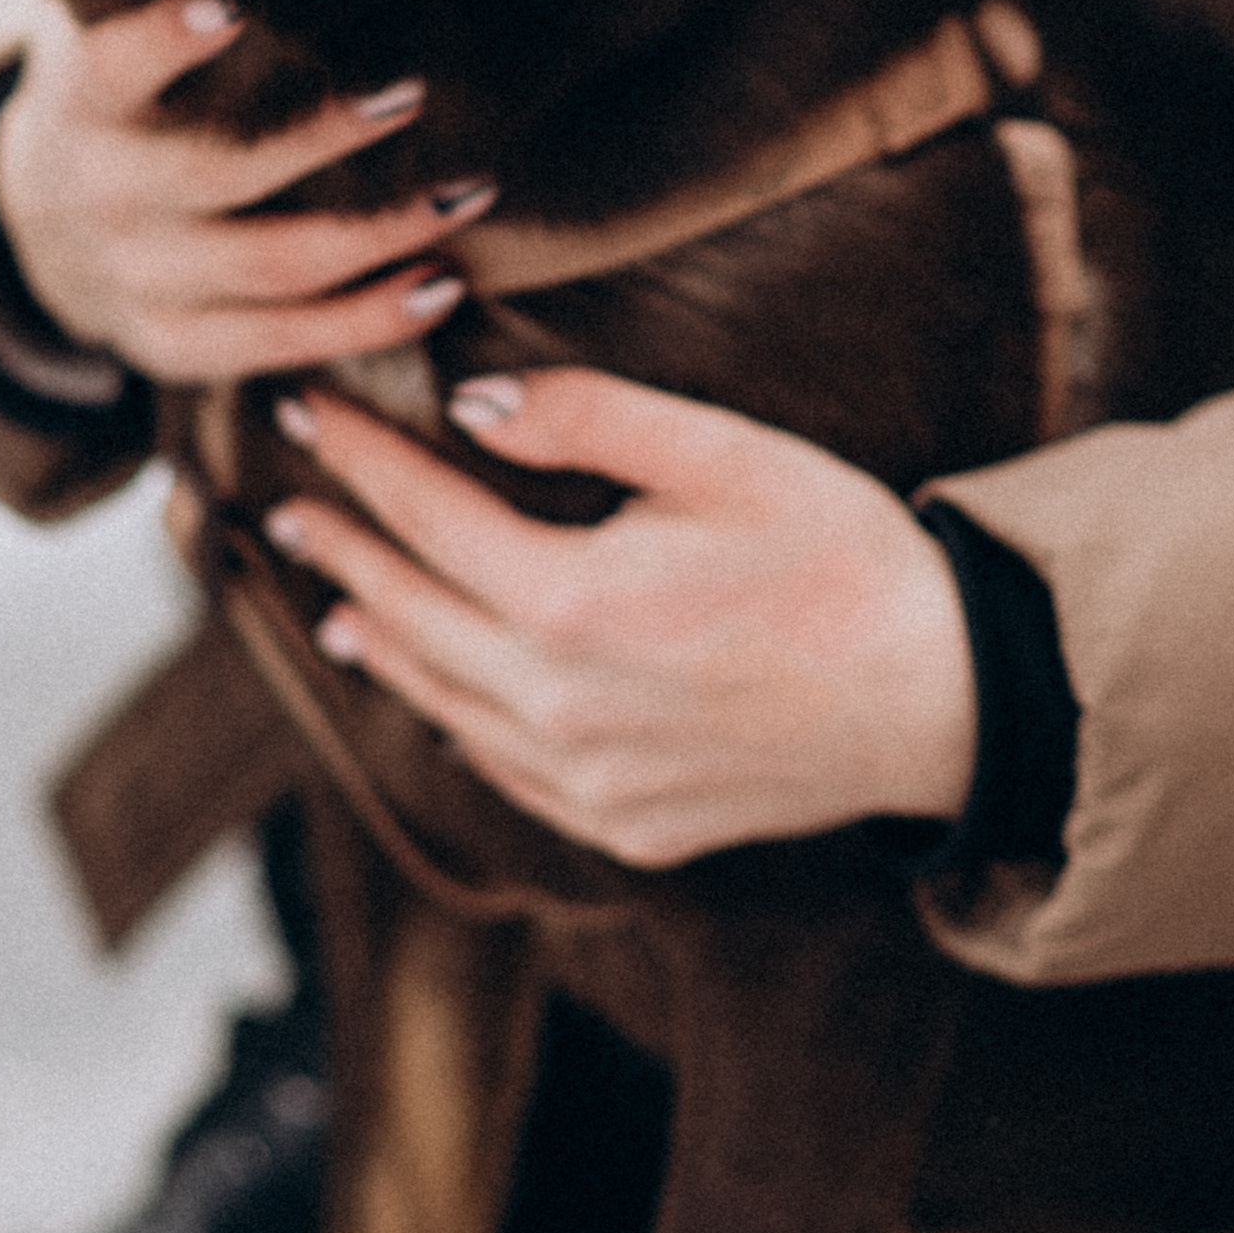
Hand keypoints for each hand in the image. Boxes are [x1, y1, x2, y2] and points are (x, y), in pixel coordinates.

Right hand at [0, 0, 492, 385]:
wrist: (47, 229)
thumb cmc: (125, 94)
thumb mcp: (112, 24)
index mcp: (79, 102)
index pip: (111, 65)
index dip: (162, 40)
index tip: (225, 3)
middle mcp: (98, 197)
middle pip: (219, 172)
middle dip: (323, 135)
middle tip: (415, 91)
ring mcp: (136, 280)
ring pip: (270, 266)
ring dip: (379, 232)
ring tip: (469, 192)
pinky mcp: (175, 346)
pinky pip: (281, 342)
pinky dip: (368, 322)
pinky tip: (442, 286)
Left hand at [257, 368, 978, 860]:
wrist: (948, 699)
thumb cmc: (846, 558)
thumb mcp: (725, 455)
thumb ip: (590, 419)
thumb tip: (470, 405)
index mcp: (572, 604)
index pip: (428, 514)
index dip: (360, 457)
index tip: (306, 410)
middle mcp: (558, 707)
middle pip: (411, 615)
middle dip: (342, 550)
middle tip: (285, 508)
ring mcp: (588, 781)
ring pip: (443, 705)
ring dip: (382, 644)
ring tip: (336, 602)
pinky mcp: (628, 826)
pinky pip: (506, 772)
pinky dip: (456, 722)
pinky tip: (443, 700)